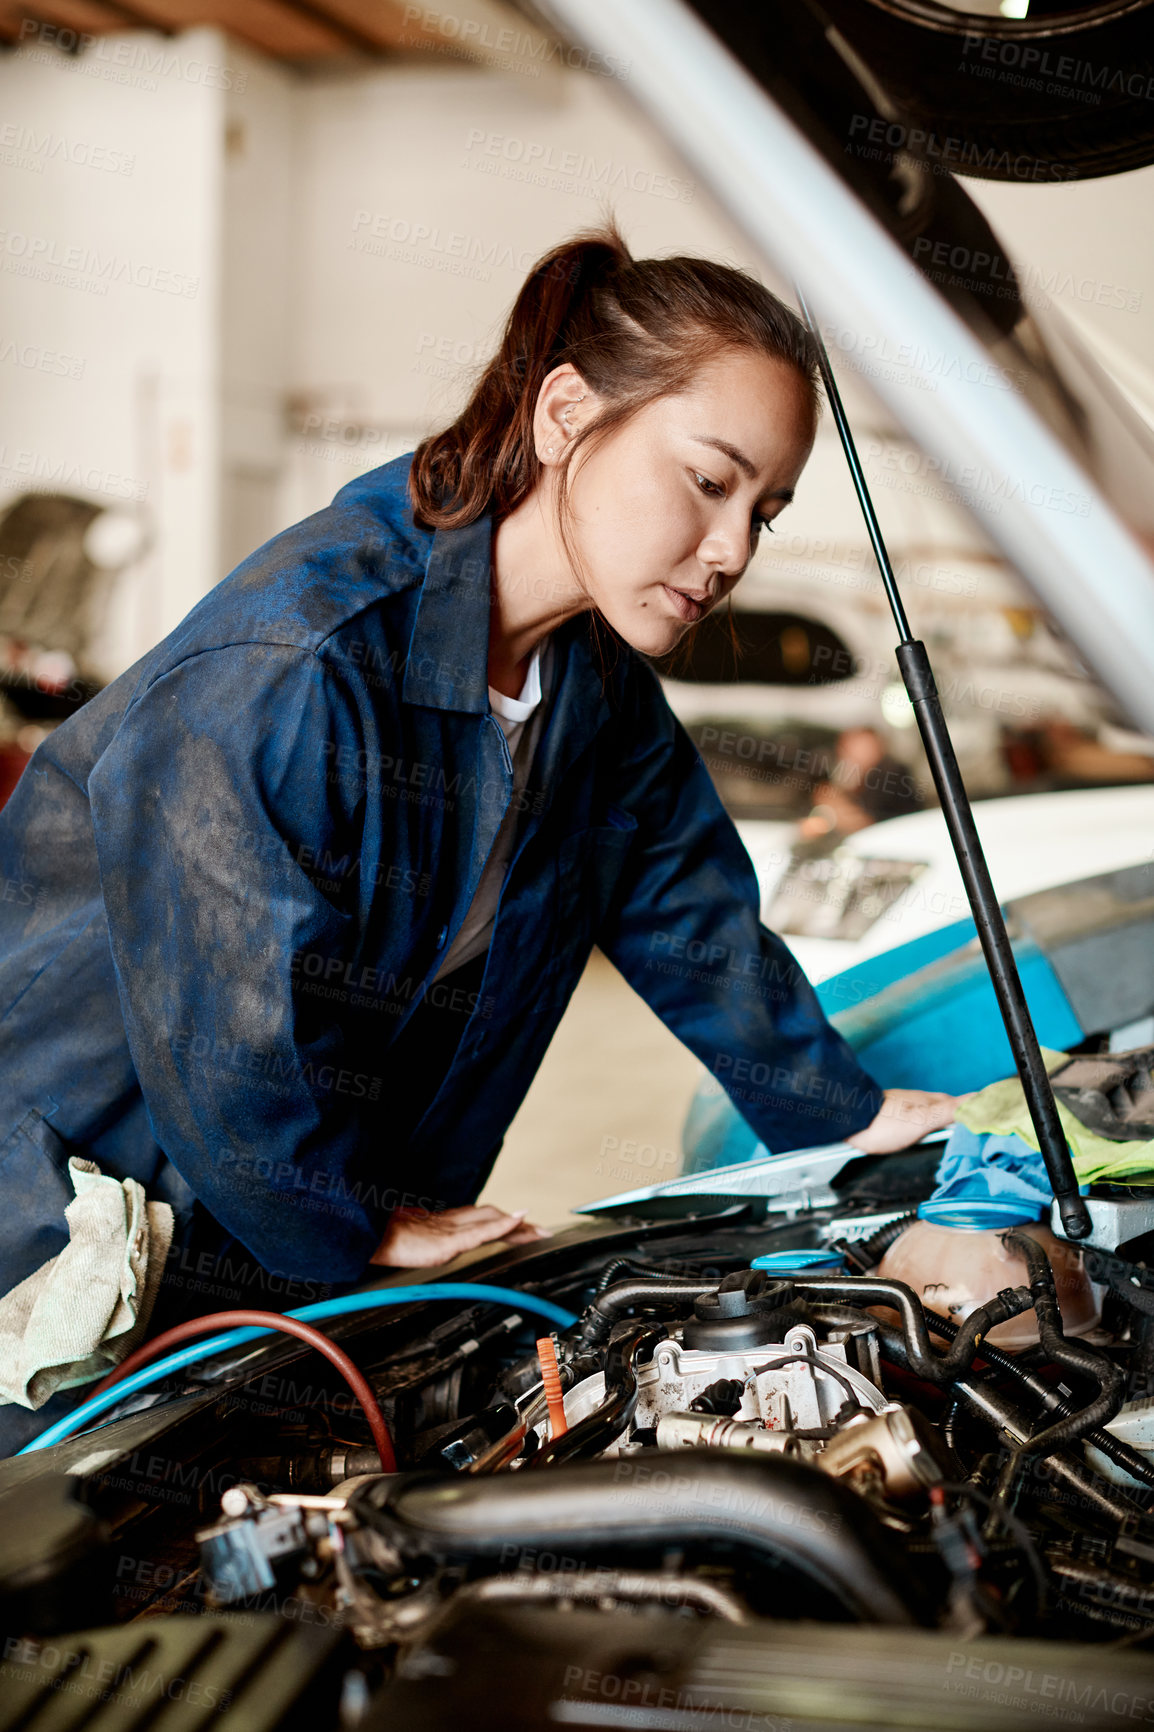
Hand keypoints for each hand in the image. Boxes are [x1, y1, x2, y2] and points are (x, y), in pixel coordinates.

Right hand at [369, 1203, 550, 1268]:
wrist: (358, 1237)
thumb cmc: (373, 1239)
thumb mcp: (400, 1244)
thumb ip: (417, 1242)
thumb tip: (419, 1245)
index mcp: (435, 1226)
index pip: (475, 1219)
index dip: (499, 1219)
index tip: (520, 1220)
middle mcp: (445, 1224)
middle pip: (488, 1218)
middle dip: (515, 1223)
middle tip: (539, 1229)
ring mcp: (446, 1230)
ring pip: (490, 1222)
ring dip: (517, 1226)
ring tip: (537, 1230)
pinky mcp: (444, 1239)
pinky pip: (479, 1232)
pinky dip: (501, 1225)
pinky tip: (517, 1222)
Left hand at [844, 1087, 971, 1155]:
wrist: (846, 1121)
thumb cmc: (881, 1124)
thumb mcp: (920, 1121)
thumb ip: (948, 1112)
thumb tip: (976, 1102)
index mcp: (928, 1101)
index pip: (961, 1103)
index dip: (977, 1107)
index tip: (993, 1111)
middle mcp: (918, 1100)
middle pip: (947, 1106)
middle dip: (963, 1113)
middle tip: (978, 1122)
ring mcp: (904, 1106)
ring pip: (932, 1111)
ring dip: (945, 1118)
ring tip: (956, 1129)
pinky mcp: (892, 1114)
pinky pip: (918, 1118)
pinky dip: (928, 1123)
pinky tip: (924, 1132)